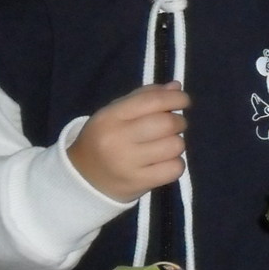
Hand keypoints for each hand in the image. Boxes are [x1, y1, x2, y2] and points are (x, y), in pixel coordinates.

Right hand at [67, 82, 189, 202]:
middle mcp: (117, 139)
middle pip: (167, 123)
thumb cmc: (105, 138)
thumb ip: (145, 97)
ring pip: (175, 146)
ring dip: (177, 143)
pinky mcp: (139, 182)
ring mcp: (128, 163)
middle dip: (179, 122)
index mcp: (110, 117)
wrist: (84, 178)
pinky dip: (176, 163)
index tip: (184, 100)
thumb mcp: (115, 113)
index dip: (176, 98)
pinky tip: (164, 162)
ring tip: (165, 145)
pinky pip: (175, 168)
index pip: (152, 101)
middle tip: (175, 125)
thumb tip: (176, 87)